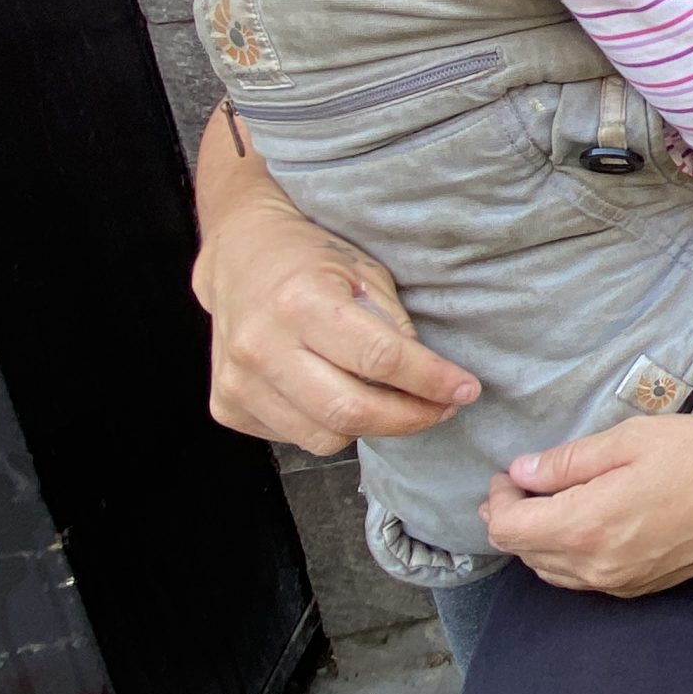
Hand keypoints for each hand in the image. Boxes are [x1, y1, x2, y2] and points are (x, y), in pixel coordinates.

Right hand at [192, 194, 475, 454]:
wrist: (240, 256)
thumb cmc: (311, 261)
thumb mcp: (365, 273)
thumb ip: (394, 327)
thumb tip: (428, 383)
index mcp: (300, 301)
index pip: (380, 358)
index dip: (431, 381)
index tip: (465, 390)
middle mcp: (262, 345)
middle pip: (351, 411)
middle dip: (411, 418)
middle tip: (442, 408)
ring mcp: (238, 380)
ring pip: (325, 436)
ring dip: (371, 426)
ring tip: (389, 400)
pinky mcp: (227, 405)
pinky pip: (296, 437)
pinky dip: (328, 425)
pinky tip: (336, 394)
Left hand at [481, 412, 692, 595]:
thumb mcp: (628, 440)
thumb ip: (568, 461)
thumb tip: (521, 473)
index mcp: (586, 527)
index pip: (507, 529)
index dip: (497, 500)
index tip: (510, 474)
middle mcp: (598, 567)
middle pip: (525, 554)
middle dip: (515, 518)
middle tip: (527, 482)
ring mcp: (623, 583)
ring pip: (554, 573)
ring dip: (542, 541)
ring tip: (554, 502)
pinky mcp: (646, 587)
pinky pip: (588, 580)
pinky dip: (573, 555)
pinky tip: (590, 524)